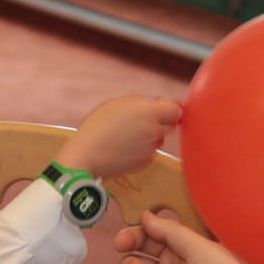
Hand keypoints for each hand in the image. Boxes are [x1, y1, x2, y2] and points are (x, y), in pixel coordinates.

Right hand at [55, 94, 181, 178]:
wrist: (87, 156)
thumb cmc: (97, 127)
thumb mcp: (114, 104)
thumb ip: (138, 101)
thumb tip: (153, 103)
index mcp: (148, 113)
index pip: (175, 110)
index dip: (169, 108)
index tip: (159, 108)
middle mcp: (154, 131)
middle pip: (169, 125)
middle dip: (159, 121)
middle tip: (138, 121)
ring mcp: (151, 148)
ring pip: (158, 138)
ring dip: (149, 135)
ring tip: (125, 135)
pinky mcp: (146, 162)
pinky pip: (150, 151)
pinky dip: (142, 149)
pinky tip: (124, 147)